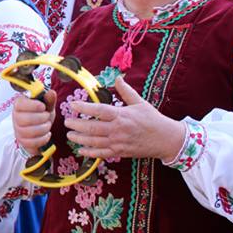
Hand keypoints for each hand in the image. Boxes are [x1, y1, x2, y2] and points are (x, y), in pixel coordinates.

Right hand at [12, 89, 56, 154]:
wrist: (40, 130)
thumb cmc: (41, 115)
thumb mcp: (46, 106)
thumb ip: (49, 100)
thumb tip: (51, 93)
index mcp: (19, 105)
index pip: (20, 104)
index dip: (33, 106)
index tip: (43, 106)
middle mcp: (15, 117)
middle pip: (25, 119)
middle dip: (41, 118)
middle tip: (47, 116)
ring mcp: (17, 130)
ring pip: (29, 131)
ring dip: (43, 128)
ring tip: (47, 125)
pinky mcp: (22, 141)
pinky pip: (32, 142)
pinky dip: (43, 139)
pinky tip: (46, 134)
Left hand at [66, 76, 184, 161]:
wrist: (166, 139)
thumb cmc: (152, 119)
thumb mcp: (140, 102)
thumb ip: (126, 91)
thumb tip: (118, 78)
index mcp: (121, 115)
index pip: (99, 111)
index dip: (84, 108)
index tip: (72, 105)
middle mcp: (118, 129)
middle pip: (92, 128)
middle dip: (77, 125)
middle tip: (66, 122)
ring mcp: (118, 142)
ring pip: (94, 142)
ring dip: (79, 139)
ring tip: (69, 135)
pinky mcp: (120, 152)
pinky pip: (102, 154)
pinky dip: (90, 153)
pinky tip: (81, 150)